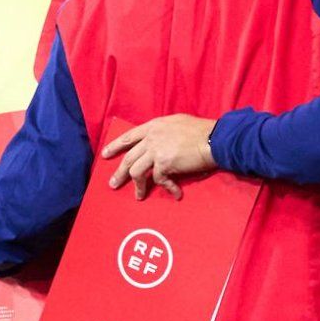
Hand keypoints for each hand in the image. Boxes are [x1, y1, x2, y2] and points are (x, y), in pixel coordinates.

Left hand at [103, 115, 218, 190]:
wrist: (214, 138)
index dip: (115, 145)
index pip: (129, 136)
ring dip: (137, 186)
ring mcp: (156, 150)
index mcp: (154, 126)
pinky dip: (168, 188)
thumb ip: (164, 132)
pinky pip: (159, 180)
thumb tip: (159, 144)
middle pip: (128, 157)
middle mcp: (152, 137)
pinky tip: (175, 192)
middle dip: (119, 172)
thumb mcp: (177, 124)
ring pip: (136, 171)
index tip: (105, 154)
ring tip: (138, 196)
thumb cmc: (202, 131)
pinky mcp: (164, 163)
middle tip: (113, 183)